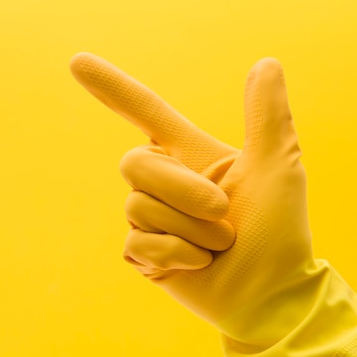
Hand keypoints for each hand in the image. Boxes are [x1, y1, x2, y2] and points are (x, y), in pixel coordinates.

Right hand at [70, 53, 320, 346]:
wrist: (272, 293)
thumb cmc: (279, 230)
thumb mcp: (278, 166)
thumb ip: (267, 116)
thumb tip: (266, 63)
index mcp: (189, 154)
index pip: (143, 112)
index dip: (111, 87)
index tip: (77, 62)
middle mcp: (164, 182)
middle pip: (134, 162)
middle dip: (182, 189)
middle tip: (222, 211)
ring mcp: (150, 218)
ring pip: (138, 206)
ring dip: (190, 229)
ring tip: (220, 244)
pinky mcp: (143, 253)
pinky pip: (138, 242)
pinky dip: (177, 254)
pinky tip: (199, 264)